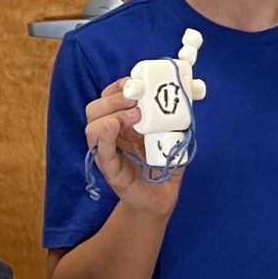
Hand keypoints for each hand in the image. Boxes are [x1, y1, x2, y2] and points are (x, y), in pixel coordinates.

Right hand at [85, 77, 183, 215]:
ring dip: (112, 115)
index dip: (118, 87)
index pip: (108, 97)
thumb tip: (185, 93)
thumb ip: (174, 117)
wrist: (162, 196)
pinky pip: (102, 152)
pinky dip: (104, 138)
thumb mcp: (171, 134)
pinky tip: (112, 127)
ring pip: (92, 127)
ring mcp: (107, 152)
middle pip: (95, 108)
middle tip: (136, 99)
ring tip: (135, 116)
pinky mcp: (111, 170)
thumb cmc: (164, 163)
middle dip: (114, 98)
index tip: (134, 82)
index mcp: (121, 122)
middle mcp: (110, 135)